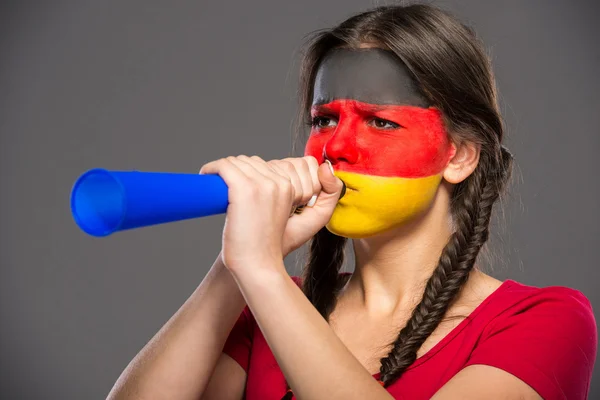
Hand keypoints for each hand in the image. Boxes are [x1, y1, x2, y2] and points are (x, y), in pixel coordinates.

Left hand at [199, 155, 343, 272]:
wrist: (258, 266)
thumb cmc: (271, 246)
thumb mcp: (304, 221)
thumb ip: (316, 195)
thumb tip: (319, 169)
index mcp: (293, 188)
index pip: (272, 162)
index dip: (255, 171)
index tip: (243, 182)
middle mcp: (281, 183)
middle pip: (253, 160)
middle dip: (239, 171)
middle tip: (228, 187)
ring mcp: (264, 185)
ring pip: (238, 162)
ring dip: (225, 171)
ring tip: (219, 185)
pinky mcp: (245, 189)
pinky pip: (225, 166)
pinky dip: (213, 168)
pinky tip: (207, 175)